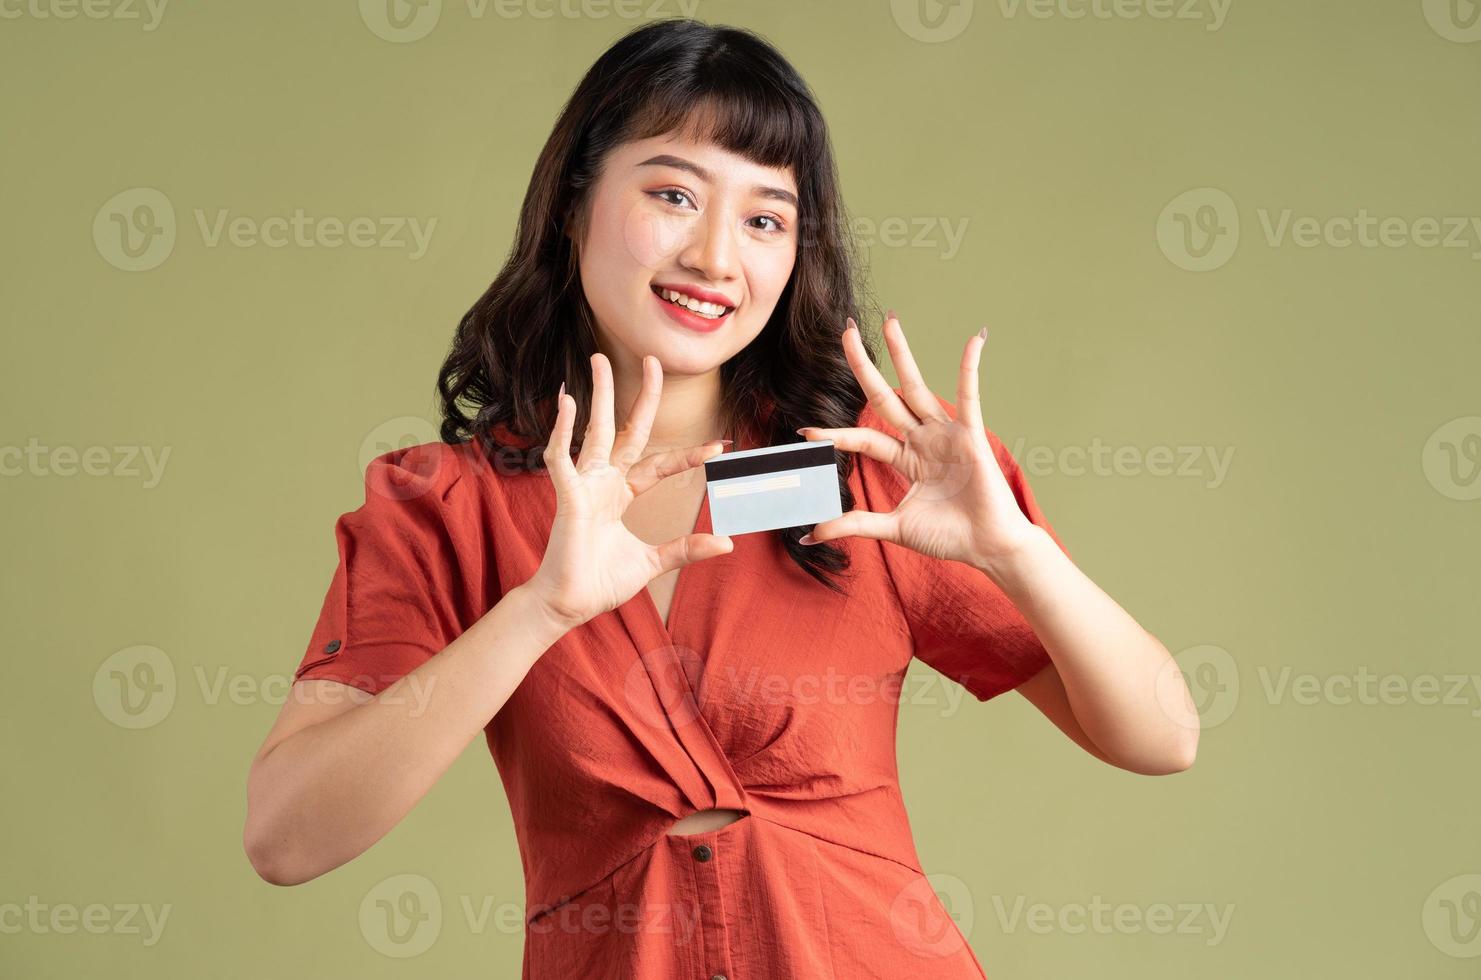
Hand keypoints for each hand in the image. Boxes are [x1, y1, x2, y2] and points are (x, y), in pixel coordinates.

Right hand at [522, 352, 733, 628]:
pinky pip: (562, 457)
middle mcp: (606, 481)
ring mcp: (585, 485)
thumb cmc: (602, 581)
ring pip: (595, 430)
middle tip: (651, 360)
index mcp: (625, 493)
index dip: (687, 455)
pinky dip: (562, 430)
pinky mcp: (567, 495)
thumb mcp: (654, 562)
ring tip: (599, 359)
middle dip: (639, 396)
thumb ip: (685, 549)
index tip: (718, 447)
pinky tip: (566, 403)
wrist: (569, 604)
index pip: (661, 464)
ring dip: (598, 395)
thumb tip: (727, 543)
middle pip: (627, 429)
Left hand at [796, 312, 1038, 570]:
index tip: (805, 432)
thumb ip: (853, 525)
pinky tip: (975, 341)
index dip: (836, 434)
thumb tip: (809, 537)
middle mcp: (923, 440)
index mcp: (906, 458)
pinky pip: (970, 396)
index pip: (864, 438)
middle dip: (864, 366)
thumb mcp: (892, 527)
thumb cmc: (949, 536)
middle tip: (846, 332)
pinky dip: (971, 368)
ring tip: (890, 321)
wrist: (988, 547)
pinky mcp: (971, 436)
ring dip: (903, 354)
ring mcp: (946, 434)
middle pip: (885, 397)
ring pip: (917, 388)